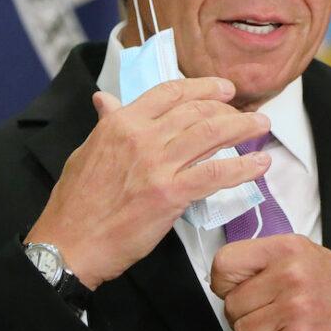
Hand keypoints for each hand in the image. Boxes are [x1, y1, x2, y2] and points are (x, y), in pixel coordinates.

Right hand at [26, 77, 270, 288]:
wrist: (68, 244)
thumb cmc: (75, 204)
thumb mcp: (86, 152)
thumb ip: (106, 124)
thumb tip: (106, 100)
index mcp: (121, 124)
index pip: (170, 92)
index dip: (202, 86)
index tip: (223, 89)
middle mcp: (141, 137)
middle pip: (197, 111)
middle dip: (229, 108)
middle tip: (248, 112)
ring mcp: (157, 165)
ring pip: (211, 134)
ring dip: (243, 128)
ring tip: (262, 126)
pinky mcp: (170, 194)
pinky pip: (215, 174)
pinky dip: (243, 168)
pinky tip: (259, 165)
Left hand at [210, 235, 330, 330]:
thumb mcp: (310, 258)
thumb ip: (270, 263)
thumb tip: (229, 280)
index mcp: (288, 248)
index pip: (225, 263)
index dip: (225, 284)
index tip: (238, 292)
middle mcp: (290, 274)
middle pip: (232, 305)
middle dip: (246, 318)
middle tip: (272, 318)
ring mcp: (295, 308)